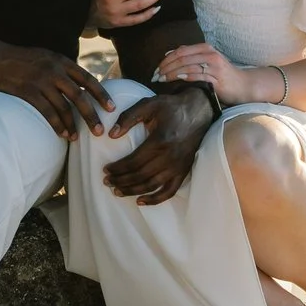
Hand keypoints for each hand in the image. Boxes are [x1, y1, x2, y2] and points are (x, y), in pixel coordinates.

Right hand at [0, 41, 111, 137]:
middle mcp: (54, 70)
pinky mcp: (28, 92)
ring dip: (72, 125)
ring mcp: (41, 81)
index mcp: (61, 61)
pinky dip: (57, 125)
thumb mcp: (46, 56)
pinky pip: (47, 112)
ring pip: (64, 107)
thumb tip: (78, 84)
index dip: (101, 95)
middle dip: (92, 116)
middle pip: (79, 97)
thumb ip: (61, 68)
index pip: (87, 79)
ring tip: (77, 138)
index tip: (112, 108)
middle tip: (100, 131)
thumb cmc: (21, 59)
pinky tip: (62, 134)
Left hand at [103, 83, 214, 204]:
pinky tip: (141, 201)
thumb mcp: (148, 104)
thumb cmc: (171, 107)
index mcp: (160, 141)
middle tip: (106, 181)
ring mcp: (178, 166)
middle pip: (140, 176)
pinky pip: (169, 191)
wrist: (199, 111)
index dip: (117, 168)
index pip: (133, 161)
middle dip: (121, 181)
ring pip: (151, 185)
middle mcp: (170, 157)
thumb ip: (128, 117)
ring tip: (117, 191)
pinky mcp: (184, 171)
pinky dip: (155, 199)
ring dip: (132, 191)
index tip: (105, 169)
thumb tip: (111, 135)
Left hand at [151, 41, 254, 103]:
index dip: (165, 60)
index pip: (180, 51)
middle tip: (155, 76)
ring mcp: (214, 65)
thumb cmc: (222, 75)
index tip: (156, 69)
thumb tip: (168, 54)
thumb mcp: (206, 61)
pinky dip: (185, 76)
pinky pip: (197, 75)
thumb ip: (189, 57)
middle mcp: (209, 54)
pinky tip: (176, 78)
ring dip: (171, 73)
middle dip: (165, 66)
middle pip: (181, 57)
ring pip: (187, 66)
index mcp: (205, 48)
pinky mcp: (217, 78)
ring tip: (161, 79)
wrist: (243, 85)